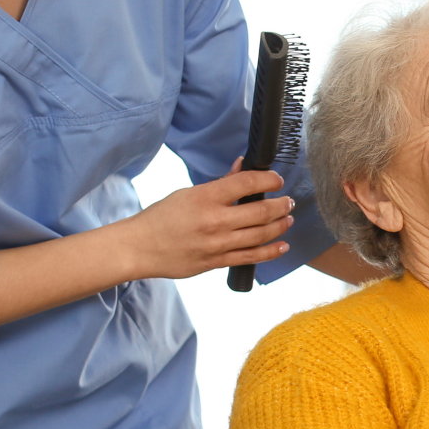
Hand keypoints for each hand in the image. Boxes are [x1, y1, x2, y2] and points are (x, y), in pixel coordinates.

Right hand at [127, 159, 295, 278]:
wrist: (140, 247)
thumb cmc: (161, 217)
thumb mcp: (188, 192)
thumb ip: (219, 183)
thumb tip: (242, 167)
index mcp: (206, 197)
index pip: (247, 183)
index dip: (269, 179)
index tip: (277, 180)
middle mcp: (215, 220)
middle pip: (261, 210)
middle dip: (281, 204)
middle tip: (288, 201)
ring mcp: (217, 243)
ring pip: (261, 234)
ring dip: (280, 225)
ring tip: (288, 218)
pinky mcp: (217, 262)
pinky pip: (251, 257)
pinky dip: (271, 251)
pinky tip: (282, 245)